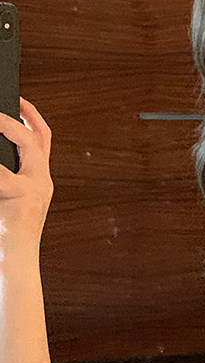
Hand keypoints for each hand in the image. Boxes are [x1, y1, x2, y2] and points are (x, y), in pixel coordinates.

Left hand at [0, 99, 53, 246]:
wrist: (15, 262)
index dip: (32, 116)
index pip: (42, 139)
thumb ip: (7, 176)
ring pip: (17, 154)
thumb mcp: (8, 197)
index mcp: (40, 180)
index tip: (18, 100)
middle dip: (16, 120)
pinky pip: (2, 177)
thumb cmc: (7, 232)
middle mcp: (41, 182)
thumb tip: (0, 155)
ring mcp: (34, 190)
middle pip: (35, 140)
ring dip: (2, 137)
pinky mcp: (20, 199)